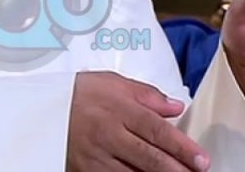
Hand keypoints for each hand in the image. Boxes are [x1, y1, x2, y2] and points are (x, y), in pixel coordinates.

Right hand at [67, 71, 210, 171]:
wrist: (43, 107)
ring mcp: (96, 157)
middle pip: (150, 157)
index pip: (158, 130)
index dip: (182, 147)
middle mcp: (108, 134)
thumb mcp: (113, 82)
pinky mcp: (86, 171)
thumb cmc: (80, 93)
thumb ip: (148, 95)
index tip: (202, 159)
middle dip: (177, 169)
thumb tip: (176, 107)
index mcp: (118, 109)